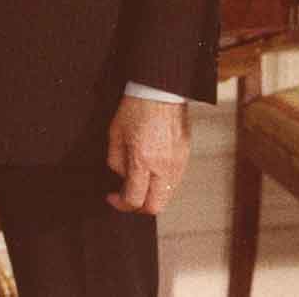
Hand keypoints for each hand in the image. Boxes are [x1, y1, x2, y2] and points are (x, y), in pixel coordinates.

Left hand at [105, 95, 189, 214]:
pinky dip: (161, 184)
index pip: (134, 199)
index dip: (120, 204)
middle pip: (154, 207)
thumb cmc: (136, 107)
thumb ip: (116, 161)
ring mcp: (177, 163)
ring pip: (166, 196)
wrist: (161, 90)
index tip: (112, 197)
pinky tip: (152, 171)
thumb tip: (122, 178)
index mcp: (142, 160)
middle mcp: (163, 166)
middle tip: (126, 197)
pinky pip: (174, 182)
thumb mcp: (115, 134)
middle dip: (138, 207)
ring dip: (151, 196)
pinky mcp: (185, 157)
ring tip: (139, 182)